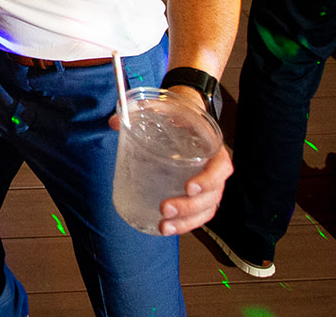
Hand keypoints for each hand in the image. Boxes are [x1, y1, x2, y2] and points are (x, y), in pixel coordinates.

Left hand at [104, 102, 231, 234]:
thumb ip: (141, 111)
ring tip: (164, 226)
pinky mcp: (197, 194)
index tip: (188, 187)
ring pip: (206, 210)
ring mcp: (208, 185)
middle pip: (212, 196)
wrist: (184, 115)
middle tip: (165, 208)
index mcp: (213, 147)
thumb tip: (114, 122)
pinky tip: (164, 227)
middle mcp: (214, 169)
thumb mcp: (164, 107)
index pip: (221, 168)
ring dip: (186, 222)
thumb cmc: (177, 114)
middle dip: (189, 207)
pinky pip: (197, 215)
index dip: (209, 180)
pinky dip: (184, 224)